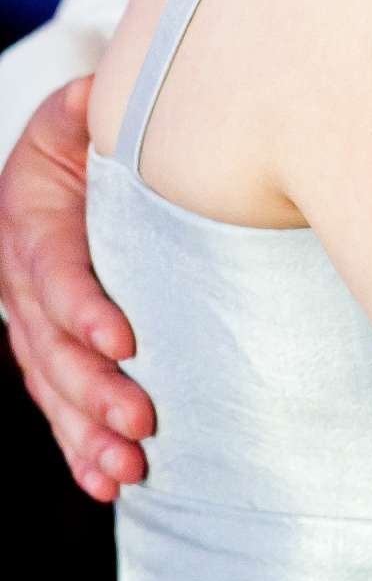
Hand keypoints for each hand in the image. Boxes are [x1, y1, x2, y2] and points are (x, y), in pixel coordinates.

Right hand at [0, 78, 152, 498]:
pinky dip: (80, 448)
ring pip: (53, 388)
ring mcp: (32, 323)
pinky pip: (60, 406)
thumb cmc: (86, 135)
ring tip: (127, 469)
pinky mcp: (53, 351)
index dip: (82, 308)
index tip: (124, 340)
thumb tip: (94, 97)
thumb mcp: (77, 113)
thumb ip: (85, 111)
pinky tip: (108, 483)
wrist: (66, 162)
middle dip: (93, 389)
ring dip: (87, 434)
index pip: (51, 272)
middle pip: (50, 347)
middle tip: (142, 421)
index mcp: (28, 219)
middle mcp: (20, 280)